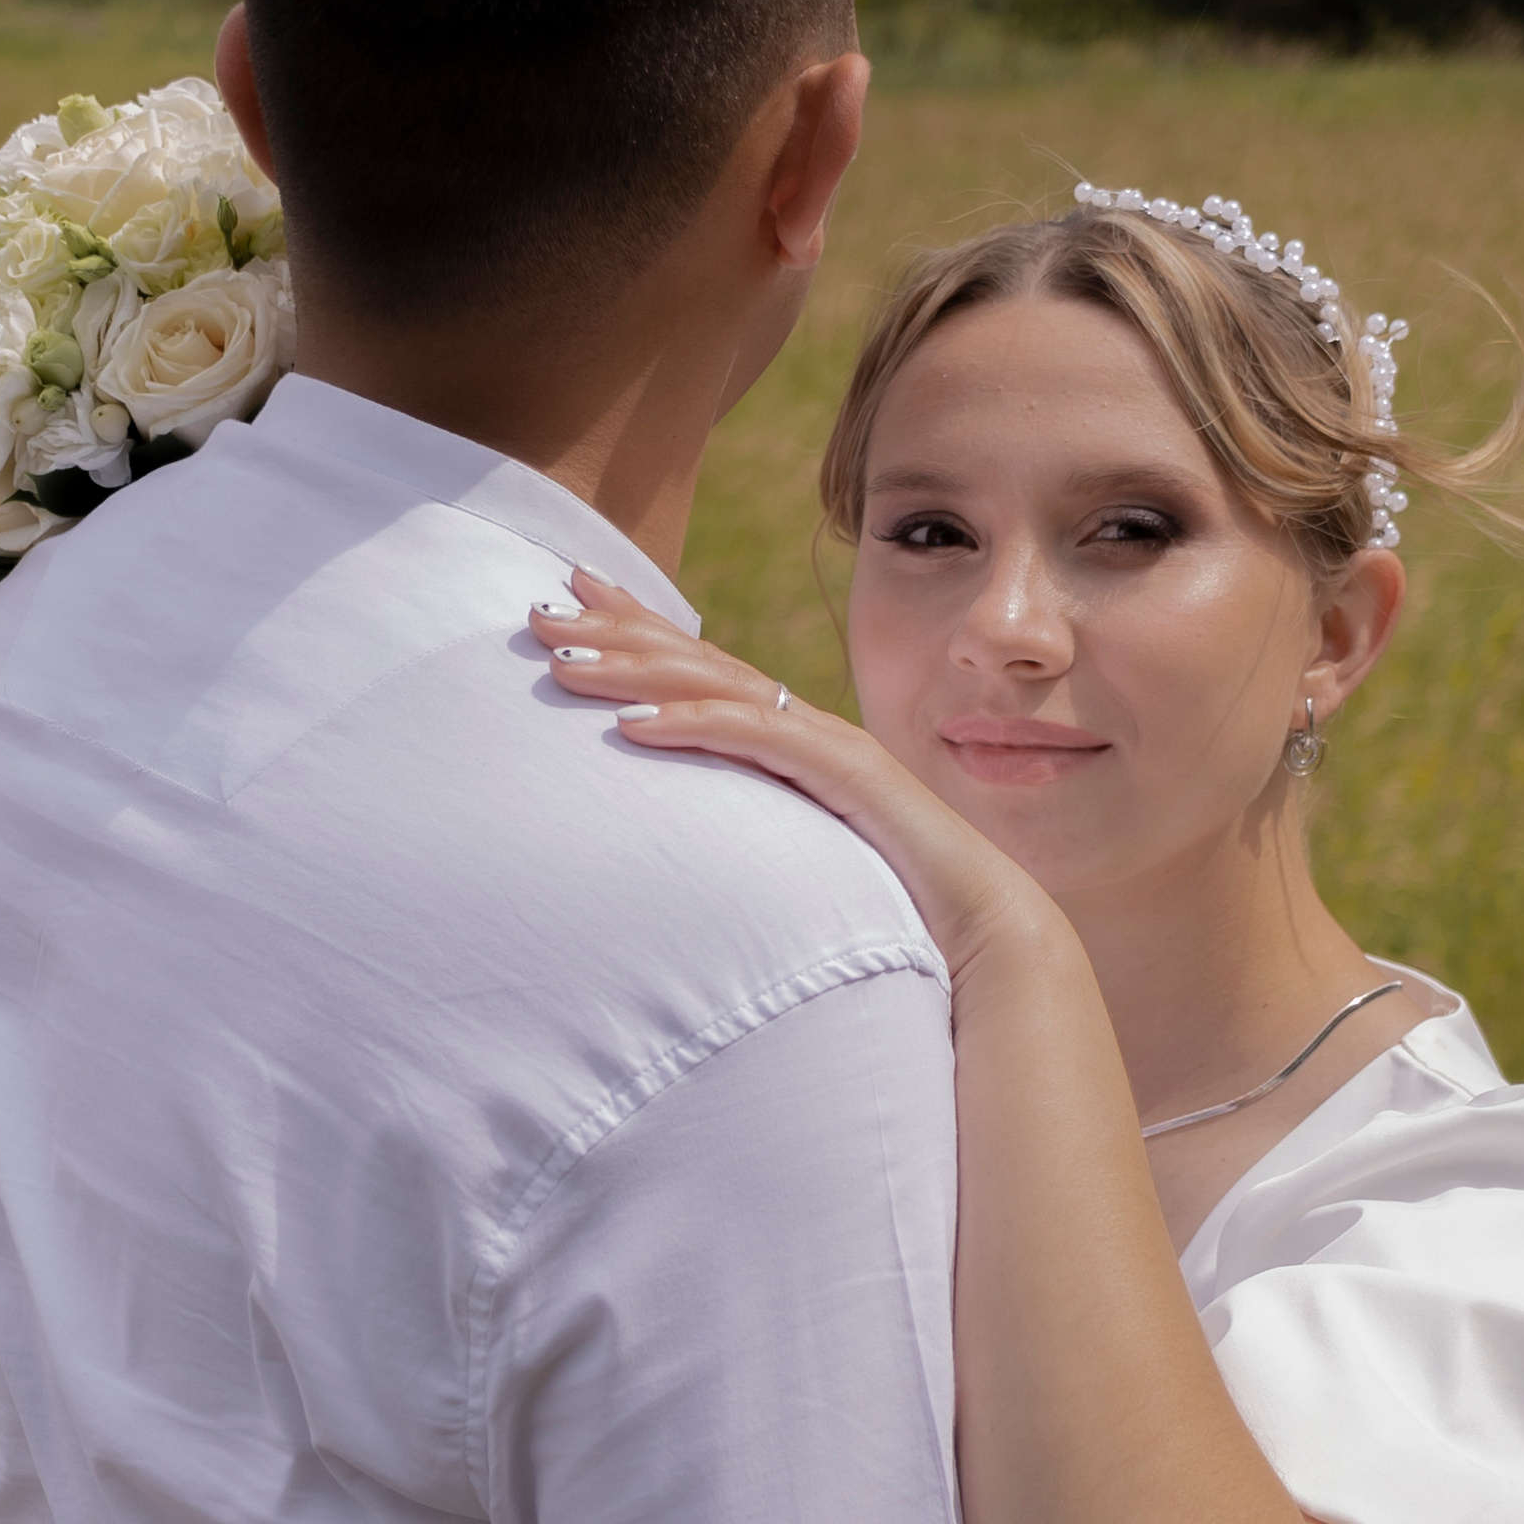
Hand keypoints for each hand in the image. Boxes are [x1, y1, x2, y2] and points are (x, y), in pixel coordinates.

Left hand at [527, 571, 1050, 981]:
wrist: (985, 930)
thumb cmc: (897, 904)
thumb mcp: (799, 854)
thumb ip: (753, 829)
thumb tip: (686, 842)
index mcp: (793, 737)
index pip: (701, 665)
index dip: (637, 622)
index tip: (571, 593)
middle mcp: (806, 727)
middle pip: (698, 660)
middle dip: (615, 629)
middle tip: (538, 611)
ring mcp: (828, 746)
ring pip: (717, 688)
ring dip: (634, 671)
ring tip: (561, 664)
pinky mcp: (845, 777)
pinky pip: (757, 741)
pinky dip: (692, 725)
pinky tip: (633, 726)